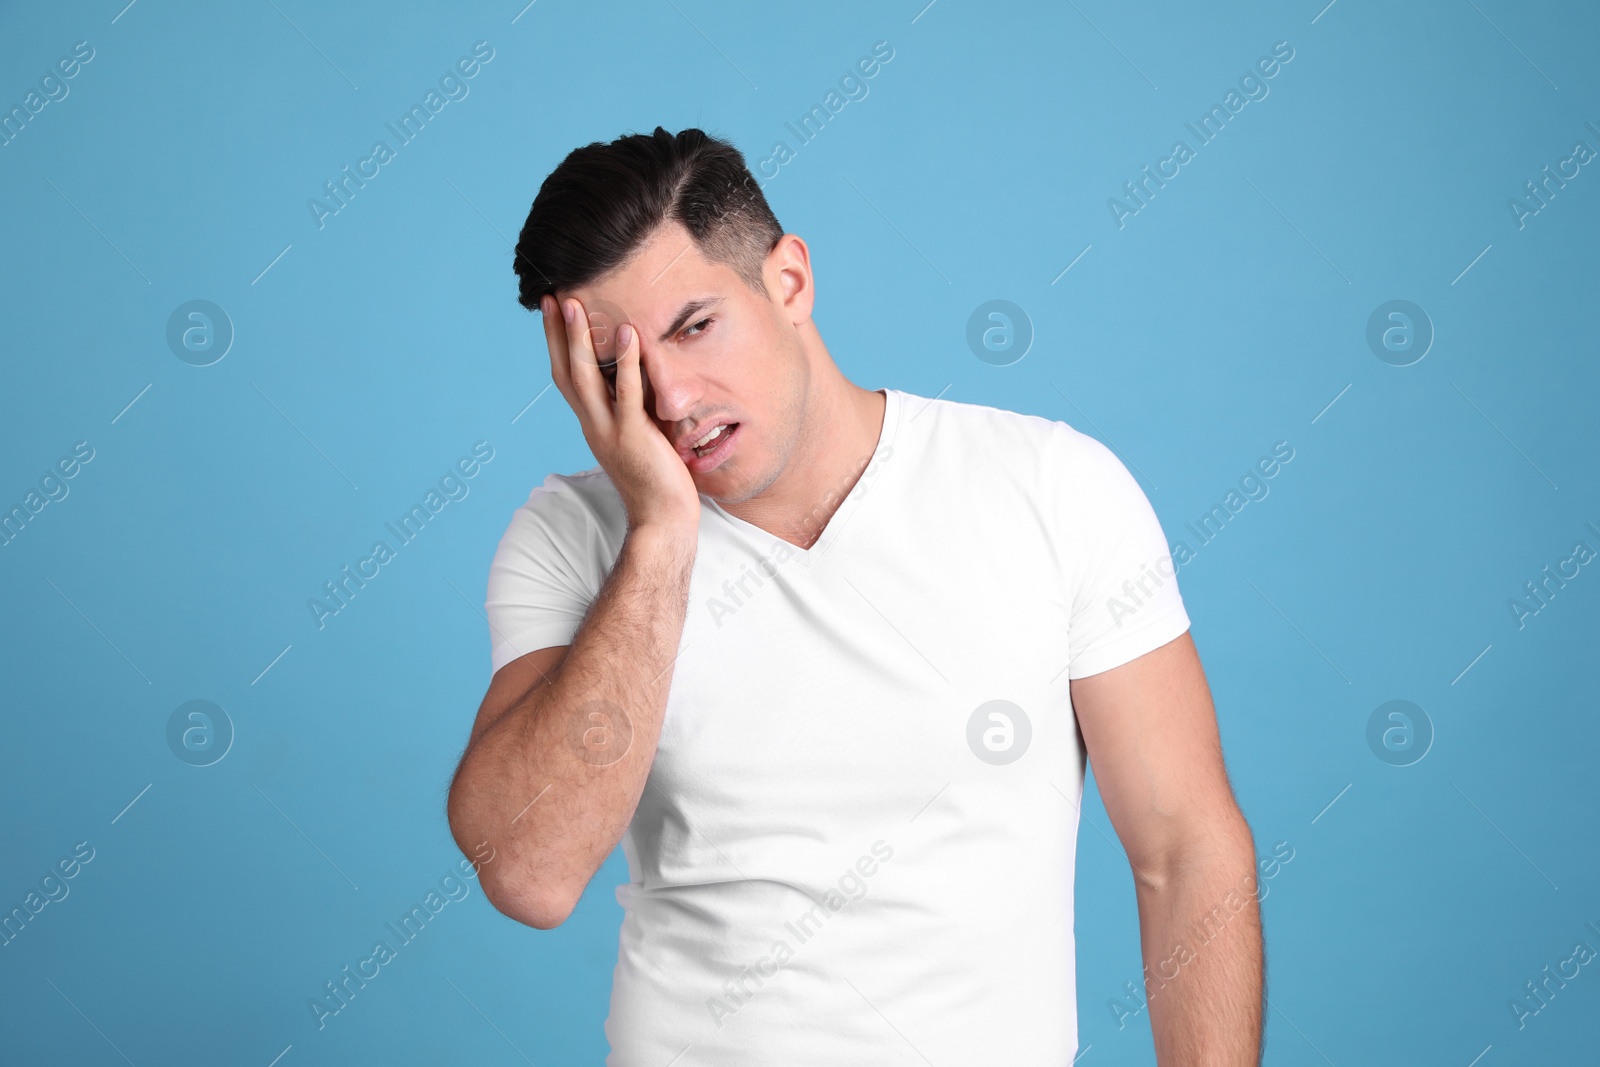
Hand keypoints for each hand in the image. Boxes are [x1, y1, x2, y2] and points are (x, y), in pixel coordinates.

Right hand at [541, 293, 700, 534]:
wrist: (663, 519)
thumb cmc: (656, 477)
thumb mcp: (639, 433)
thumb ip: (632, 405)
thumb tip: (637, 373)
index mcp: (593, 424)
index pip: (567, 378)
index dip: (557, 344)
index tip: (554, 310)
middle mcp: (593, 425)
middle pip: (565, 372)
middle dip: (557, 334)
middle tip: (552, 296)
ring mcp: (610, 432)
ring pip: (586, 379)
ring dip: (578, 341)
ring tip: (576, 304)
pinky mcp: (634, 437)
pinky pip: (627, 394)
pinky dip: (627, 363)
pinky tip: (628, 334)